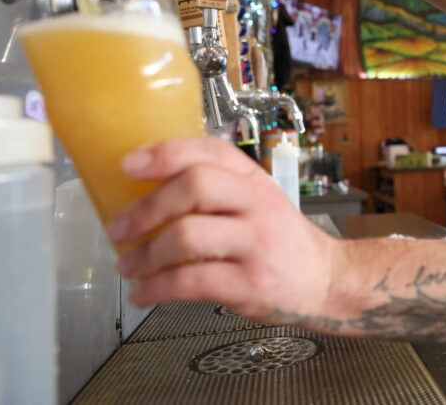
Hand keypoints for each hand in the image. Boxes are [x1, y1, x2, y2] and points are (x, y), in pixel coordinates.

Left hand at [108, 136, 337, 324]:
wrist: (326, 280)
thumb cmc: (282, 241)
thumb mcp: (258, 202)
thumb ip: (217, 191)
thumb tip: (145, 192)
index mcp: (254, 180)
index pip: (210, 151)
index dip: (164, 154)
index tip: (128, 164)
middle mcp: (257, 206)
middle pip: (195, 186)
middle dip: (146, 208)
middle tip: (119, 227)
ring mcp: (255, 244)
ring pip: (188, 236)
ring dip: (145, 255)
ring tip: (128, 266)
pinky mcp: (250, 283)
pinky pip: (192, 282)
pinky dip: (157, 289)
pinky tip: (144, 293)